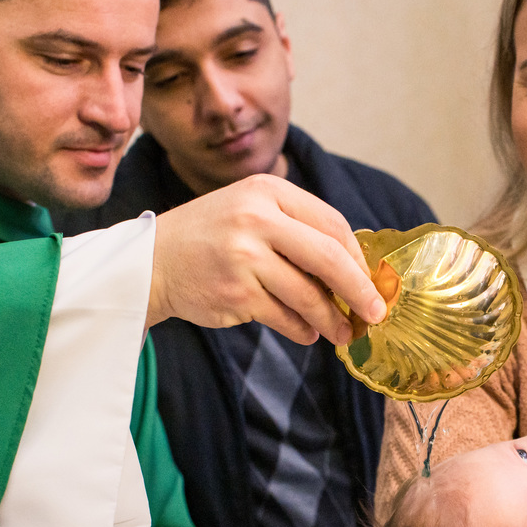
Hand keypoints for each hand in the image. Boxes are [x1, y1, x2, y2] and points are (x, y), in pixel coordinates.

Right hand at [149, 173, 385, 343]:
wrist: (149, 262)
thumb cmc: (211, 238)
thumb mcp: (251, 211)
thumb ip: (297, 230)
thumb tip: (354, 269)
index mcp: (267, 192)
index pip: (332, 223)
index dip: (357, 256)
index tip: (370, 279)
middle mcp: (256, 219)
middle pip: (328, 257)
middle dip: (359, 289)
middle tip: (376, 312)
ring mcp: (244, 257)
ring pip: (308, 294)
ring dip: (332, 319)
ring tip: (343, 332)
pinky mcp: (236, 293)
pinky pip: (285, 317)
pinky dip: (303, 330)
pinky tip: (309, 334)